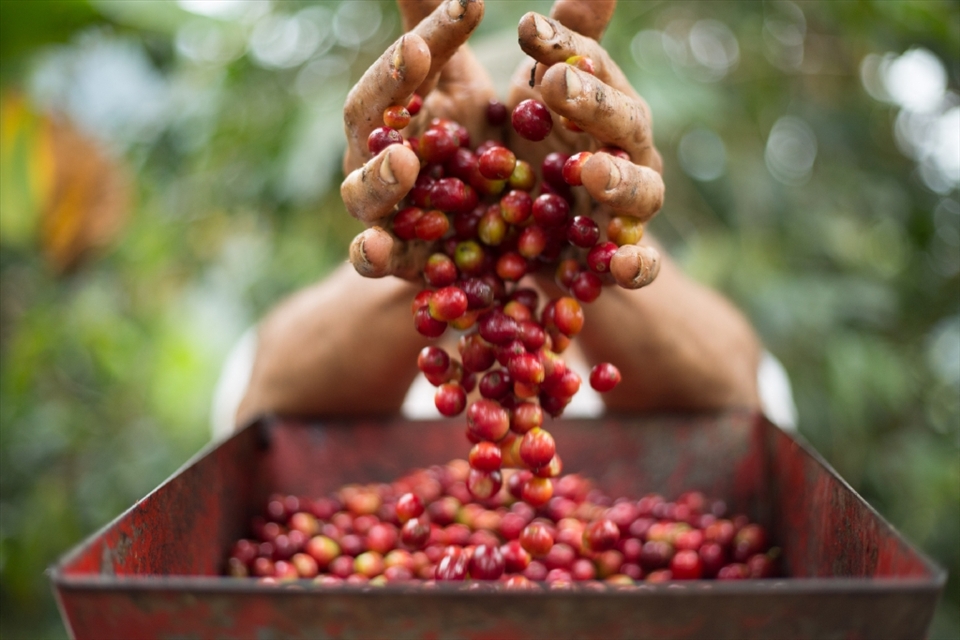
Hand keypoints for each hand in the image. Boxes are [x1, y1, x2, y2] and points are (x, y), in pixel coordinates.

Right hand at [340, 0, 492, 279]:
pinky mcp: (397, 260)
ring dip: (381, 176)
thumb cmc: (475, 150)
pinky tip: (377, 248)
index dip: (423, 41)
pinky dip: (371, 254)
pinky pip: (372, 260)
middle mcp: (375, 156)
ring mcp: (381, 210)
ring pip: (363, 192)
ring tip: (405, 161)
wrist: (489, 235)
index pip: (400, 72)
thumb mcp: (471, 91)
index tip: (467, 7)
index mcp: (394, 112)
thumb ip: (448, 34)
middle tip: (417, 52)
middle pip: (368, 122)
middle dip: (389, 89)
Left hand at [509, 1, 664, 288]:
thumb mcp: (531, 96)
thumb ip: (549, 46)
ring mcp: (630, 207)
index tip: (525, 28)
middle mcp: (628, 151)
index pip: (590, 66)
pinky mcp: (620, 260)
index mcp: (604, 104)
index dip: (562, 45)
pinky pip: (639, 266)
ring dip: (619, 181)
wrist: (544, 239)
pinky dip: (634, 267)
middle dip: (593, 104)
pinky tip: (622, 268)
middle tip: (556, 82)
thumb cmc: (539, 151)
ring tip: (592, 170)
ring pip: (641, 191)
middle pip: (623, 122)